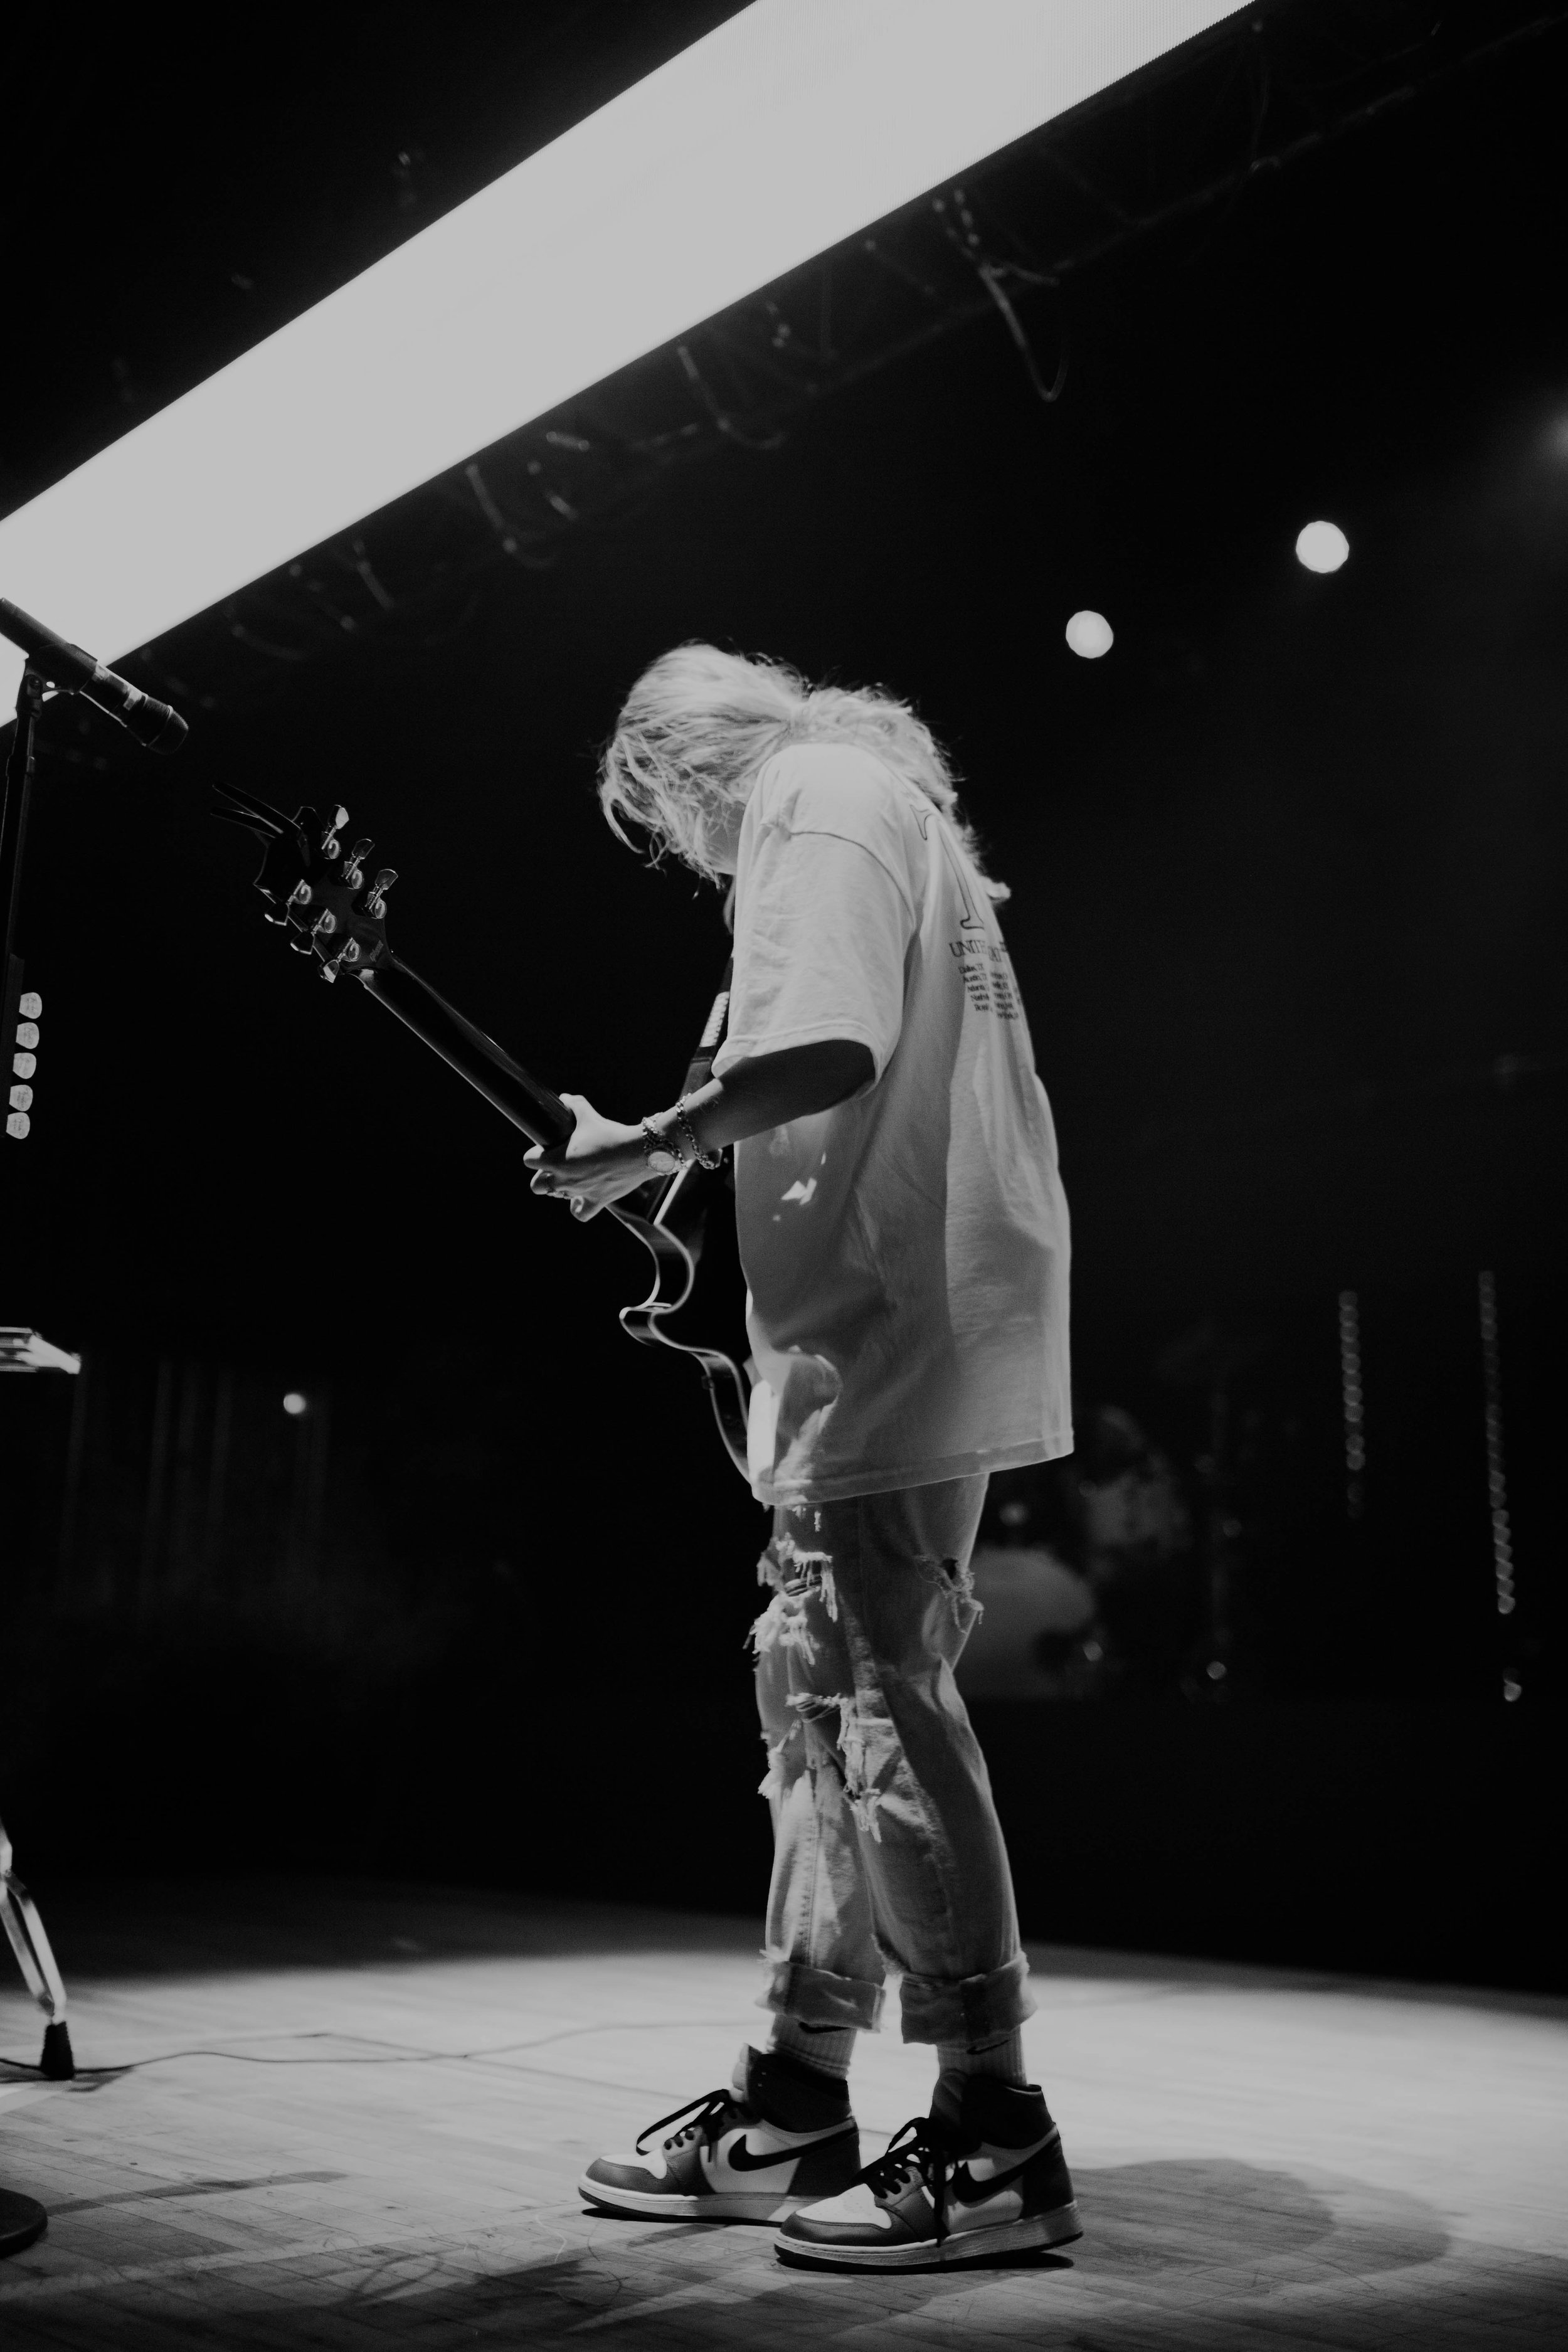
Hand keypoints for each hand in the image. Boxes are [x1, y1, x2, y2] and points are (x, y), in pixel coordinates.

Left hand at [524, 1093, 649, 1218]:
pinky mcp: (596, 1201)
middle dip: (542, 1176)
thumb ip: (574, 1105)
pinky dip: (578, 1207)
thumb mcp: (588, 1114)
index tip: (543, 1149)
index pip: (529, 1160)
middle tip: (553, 1167)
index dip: (534, 1154)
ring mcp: (579, 1192)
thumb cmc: (610, 1133)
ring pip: (556, 1196)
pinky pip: (580, 1213)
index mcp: (556, 1160)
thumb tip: (565, 1098)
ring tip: (571, 1177)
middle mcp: (563, 1180)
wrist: (637, 1151)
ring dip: (560, 1188)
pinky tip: (580, 1199)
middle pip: (537, 1186)